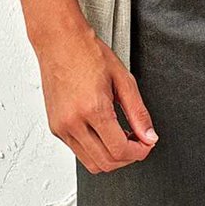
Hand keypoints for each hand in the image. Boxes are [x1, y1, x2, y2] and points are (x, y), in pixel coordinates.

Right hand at [37, 25, 158, 174]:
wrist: (60, 42)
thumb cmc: (89, 54)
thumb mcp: (123, 79)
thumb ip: (138, 113)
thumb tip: (149, 137)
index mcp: (92, 109)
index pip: (119, 150)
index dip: (139, 153)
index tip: (147, 145)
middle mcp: (72, 122)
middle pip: (105, 163)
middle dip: (127, 158)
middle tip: (139, 143)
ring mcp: (61, 127)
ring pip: (91, 163)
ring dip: (111, 157)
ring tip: (122, 137)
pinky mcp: (55, 128)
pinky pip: (79, 152)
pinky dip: (95, 150)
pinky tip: (105, 132)